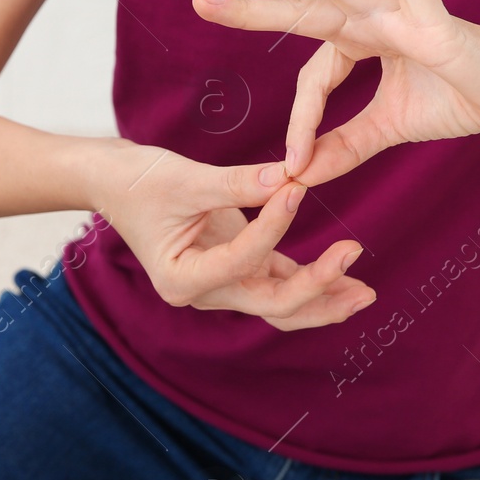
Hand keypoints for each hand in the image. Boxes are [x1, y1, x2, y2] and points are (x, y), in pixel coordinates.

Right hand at [89, 142, 373, 329]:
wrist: (114, 181)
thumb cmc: (139, 180)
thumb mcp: (185, 178)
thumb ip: (239, 183)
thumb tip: (293, 175)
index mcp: (182, 280)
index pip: (243, 260)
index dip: (274, 226)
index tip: (295, 187)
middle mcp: (203, 294)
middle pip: (271, 305)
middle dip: (317, 290)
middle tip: (356, 267)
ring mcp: (221, 286)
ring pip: (280, 305)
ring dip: (323, 297)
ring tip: (366, 291)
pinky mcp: (236, 269)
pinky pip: (279, 282)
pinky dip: (311, 279)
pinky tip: (345, 274)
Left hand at [193, 0, 479, 186]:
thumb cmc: (464, 96)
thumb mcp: (391, 128)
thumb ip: (346, 146)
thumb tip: (300, 177)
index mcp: (362, 42)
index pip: (312, 78)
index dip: (301, 123)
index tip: (295, 166)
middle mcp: (374, 19)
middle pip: (303, 10)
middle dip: (252, 7)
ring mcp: (403, 11)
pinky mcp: (435, 18)